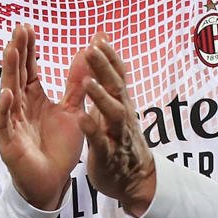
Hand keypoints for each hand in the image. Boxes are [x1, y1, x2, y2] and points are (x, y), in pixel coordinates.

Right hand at [0, 25, 87, 209]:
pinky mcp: (9, 142)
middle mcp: (20, 107)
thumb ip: (76, 85)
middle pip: (17, 75)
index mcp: (34, 99)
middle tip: (18, 29)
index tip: (27, 27)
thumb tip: (85, 55)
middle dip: (17, 52)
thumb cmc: (59, 148)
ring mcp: (12, 123)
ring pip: (8, 93)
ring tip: (10, 50)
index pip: (29, 69)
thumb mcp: (73, 111)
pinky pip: (4, 123)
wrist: (55, 182)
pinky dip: (4, 109)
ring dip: (9, 72)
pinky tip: (7, 94)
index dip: (28, 49)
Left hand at [77, 35, 156, 217]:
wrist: (134, 180)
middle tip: (92, 48)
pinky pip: (101, 143)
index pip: (118, 75)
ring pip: (113, 113)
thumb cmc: (120, 139)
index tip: (99, 38)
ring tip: (88, 82)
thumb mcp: (115, 108)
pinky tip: (83, 120)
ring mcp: (117, 135)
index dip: (110, 57)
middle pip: (116, 87)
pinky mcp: (108, 156)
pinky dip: (93, 131)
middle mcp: (123, 115)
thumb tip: (103, 53)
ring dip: (101, 97)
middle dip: (105, 68)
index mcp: (121, 103)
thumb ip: (109, 82)